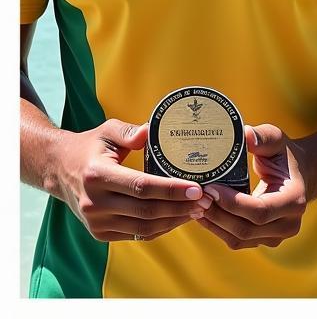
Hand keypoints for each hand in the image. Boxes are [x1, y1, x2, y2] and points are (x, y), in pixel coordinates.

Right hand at [52, 119, 210, 241]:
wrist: (60, 170)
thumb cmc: (91, 146)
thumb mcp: (108, 131)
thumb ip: (128, 131)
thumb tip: (149, 131)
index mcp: (98, 176)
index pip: (141, 187)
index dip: (171, 190)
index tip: (197, 188)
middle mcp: (95, 203)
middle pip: (146, 211)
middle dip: (180, 207)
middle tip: (207, 200)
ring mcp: (96, 222)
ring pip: (143, 228)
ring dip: (174, 221)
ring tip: (199, 209)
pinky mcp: (100, 233)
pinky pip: (136, 235)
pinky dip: (160, 228)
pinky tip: (179, 217)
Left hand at [199, 124, 307, 249]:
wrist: (300, 175)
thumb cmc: (285, 156)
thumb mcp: (277, 142)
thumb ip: (263, 137)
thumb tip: (245, 135)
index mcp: (295, 200)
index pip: (260, 211)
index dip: (232, 203)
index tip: (210, 188)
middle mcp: (289, 224)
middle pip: (246, 229)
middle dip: (218, 214)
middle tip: (197, 196)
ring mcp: (277, 237)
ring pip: (239, 238)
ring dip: (215, 223)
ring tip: (197, 204)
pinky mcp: (264, 241)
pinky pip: (237, 241)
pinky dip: (219, 228)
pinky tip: (205, 213)